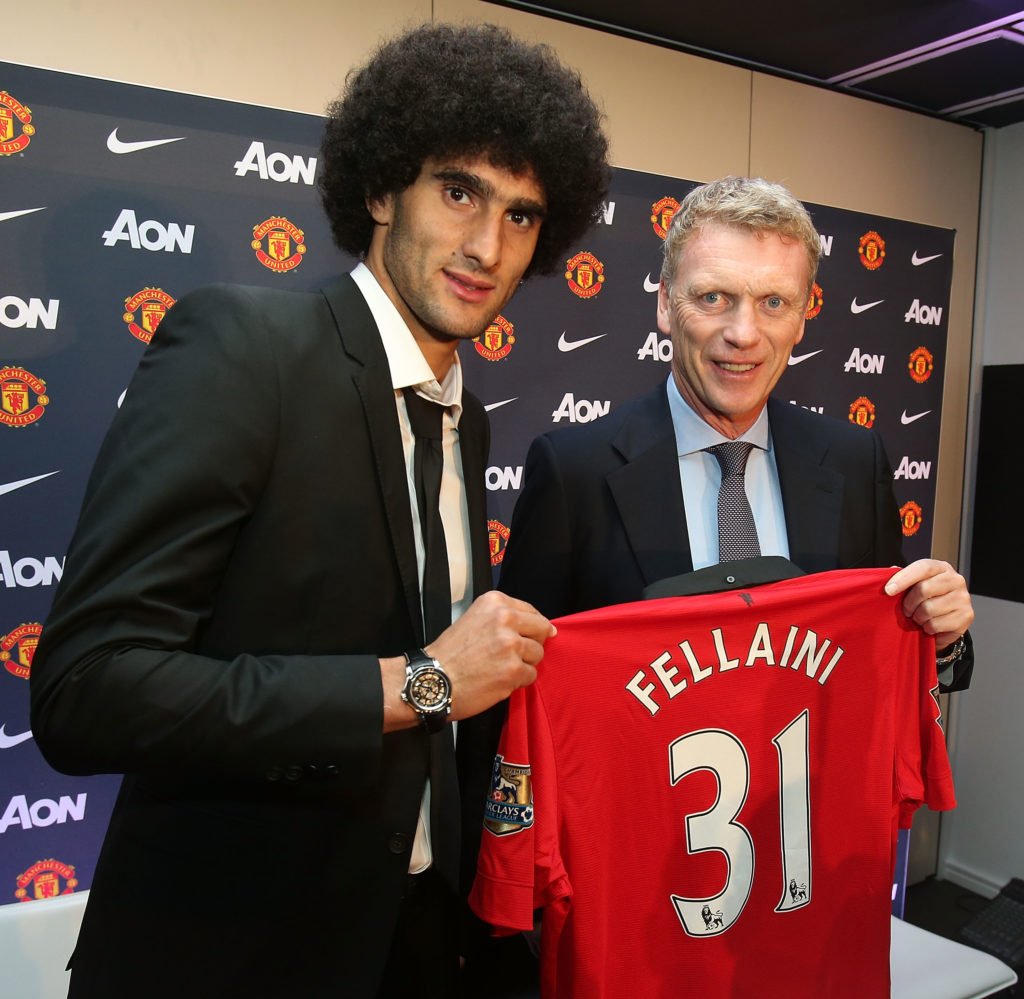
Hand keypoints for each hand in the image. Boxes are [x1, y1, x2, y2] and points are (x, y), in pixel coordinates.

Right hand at [427, 590, 555, 721]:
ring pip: (538, 654)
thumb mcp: (473, 619)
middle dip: (532, 643)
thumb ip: (502, 619)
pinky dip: (518, 681)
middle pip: (541, 630)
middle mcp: (505, 619)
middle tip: (514, 654)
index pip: (531, 611)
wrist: (433, 680)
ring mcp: (511, 645)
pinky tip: (499, 680)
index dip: (533, 626)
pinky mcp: (514, 670)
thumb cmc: (450, 653)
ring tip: (501, 668)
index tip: (530, 635)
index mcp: (495, 603)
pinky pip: (531, 675)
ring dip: (524, 664)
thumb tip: (543, 627)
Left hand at [884, 559, 973, 650]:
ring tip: (919, 617)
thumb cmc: (927, 599)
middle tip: (906, 610)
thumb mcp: (914, 585)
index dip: (904, 578)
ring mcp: (963, 598)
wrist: (946, 620)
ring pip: (929, 609)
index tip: (888, 590)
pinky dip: (927, 627)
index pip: (923, 567)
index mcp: (941, 568)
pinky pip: (936, 624)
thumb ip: (903, 578)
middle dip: (909, 603)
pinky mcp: (966, 616)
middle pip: (924, 589)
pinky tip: (930, 625)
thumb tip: (890, 571)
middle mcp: (956, 580)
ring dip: (918, 617)